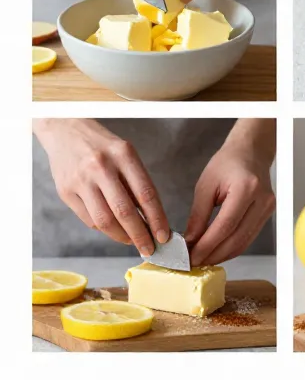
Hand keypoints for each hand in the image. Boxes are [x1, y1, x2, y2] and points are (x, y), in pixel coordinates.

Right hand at [34, 119, 167, 255]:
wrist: (65, 130)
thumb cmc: (102, 145)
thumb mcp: (125, 153)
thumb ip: (136, 182)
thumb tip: (150, 217)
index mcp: (123, 154)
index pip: (145, 193)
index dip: (157, 218)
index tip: (164, 236)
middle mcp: (102, 166)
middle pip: (125, 211)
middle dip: (140, 235)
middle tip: (149, 249)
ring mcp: (82, 180)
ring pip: (105, 221)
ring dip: (121, 237)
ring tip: (131, 241)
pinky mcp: (66, 192)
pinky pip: (89, 219)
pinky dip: (104, 228)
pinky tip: (112, 228)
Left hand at [186, 120, 275, 264]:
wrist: (250, 151)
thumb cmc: (227, 162)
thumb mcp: (206, 185)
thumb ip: (198, 216)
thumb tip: (191, 242)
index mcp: (246, 188)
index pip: (225, 226)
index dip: (207, 246)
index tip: (191, 257)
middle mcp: (261, 200)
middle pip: (236, 239)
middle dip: (213, 255)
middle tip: (194, 263)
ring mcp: (267, 208)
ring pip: (244, 243)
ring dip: (222, 255)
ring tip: (203, 259)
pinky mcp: (268, 214)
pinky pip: (248, 238)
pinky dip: (232, 247)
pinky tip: (217, 250)